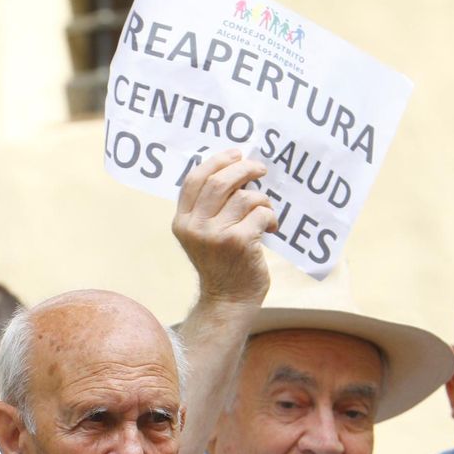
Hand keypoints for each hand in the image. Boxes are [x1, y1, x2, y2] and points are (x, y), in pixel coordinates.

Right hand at [172, 149, 276, 305]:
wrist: (228, 300)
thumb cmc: (222, 264)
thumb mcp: (203, 235)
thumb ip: (208, 208)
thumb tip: (234, 170)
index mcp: (182, 221)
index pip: (195, 179)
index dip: (217, 161)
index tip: (237, 153)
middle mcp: (195, 227)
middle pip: (220, 181)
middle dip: (245, 169)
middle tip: (260, 169)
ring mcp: (215, 234)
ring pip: (245, 197)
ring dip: (262, 200)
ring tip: (266, 212)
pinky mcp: (238, 242)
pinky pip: (261, 213)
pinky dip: (271, 217)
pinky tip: (270, 228)